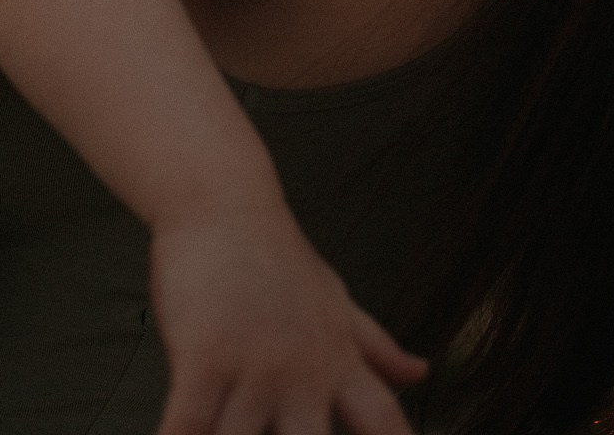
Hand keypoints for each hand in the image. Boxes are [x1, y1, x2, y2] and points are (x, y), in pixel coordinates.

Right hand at [150, 203, 426, 434]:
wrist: (222, 200)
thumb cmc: (276, 255)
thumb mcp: (336, 299)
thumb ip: (376, 346)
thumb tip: (424, 372)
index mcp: (338, 362)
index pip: (388, 425)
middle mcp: (302, 373)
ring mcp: (253, 366)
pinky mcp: (203, 355)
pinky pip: (190, 424)